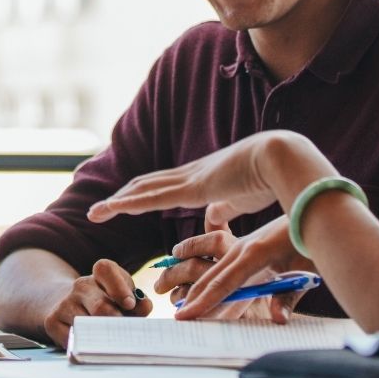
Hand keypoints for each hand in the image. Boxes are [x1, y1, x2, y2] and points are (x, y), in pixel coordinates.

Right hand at [39, 258, 148, 346]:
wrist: (64, 304)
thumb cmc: (103, 302)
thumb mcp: (122, 296)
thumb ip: (138, 302)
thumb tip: (145, 306)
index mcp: (100, 274)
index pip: (105, 270)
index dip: (119, 287)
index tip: (130, 304)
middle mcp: (81, 286)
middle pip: (100, 306)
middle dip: (115, 323)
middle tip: (124, 333)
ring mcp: (65, 303)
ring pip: (86, 325)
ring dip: (102, 337)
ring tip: (110, 342)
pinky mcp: (52, 321)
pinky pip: (73, 340)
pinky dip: (85, 346)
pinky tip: (92, 345)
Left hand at [88, 130, 319, 226]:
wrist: (283, 159)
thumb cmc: (270, 179)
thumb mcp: (241, 199)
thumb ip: (225, 208)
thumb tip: (212, 218)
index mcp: (203, 178)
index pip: (165, 185)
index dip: (143, 194)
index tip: (125, 203)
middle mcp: (190, 175)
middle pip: (147, 184)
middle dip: (123, 197)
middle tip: (100, 209)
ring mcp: (189, 179)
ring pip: (143, 189)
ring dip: (118, 201)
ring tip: (95, 212)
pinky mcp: (192, 188)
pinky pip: (153, 197)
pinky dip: (129, 203)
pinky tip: (113, 208)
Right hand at [155, 213, 308, 322]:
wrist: (315, 210)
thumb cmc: (311, 242)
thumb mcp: (306, 270)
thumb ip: (289, 297)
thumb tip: (277, 319)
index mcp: (255, 254)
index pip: (224, 284)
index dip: (203, 302)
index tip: (184, 316)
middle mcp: (243, 247)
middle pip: (211, 276)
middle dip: (191, 296)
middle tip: (174, 316)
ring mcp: (243, 243)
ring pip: (212, 266)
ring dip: (192, 281)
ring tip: (171, 293)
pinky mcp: (247, 243)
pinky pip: (219, 258)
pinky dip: (205, 270)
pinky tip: (192, 272)